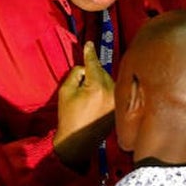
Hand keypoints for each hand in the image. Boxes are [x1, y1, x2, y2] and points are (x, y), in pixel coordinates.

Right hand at [53, 41, 115, 168]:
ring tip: (88, 99)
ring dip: (99, 83)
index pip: (93, 64)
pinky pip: (113, 91)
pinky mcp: (120, 107)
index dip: (89, 53)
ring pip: (108, 81)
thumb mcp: (65, 91)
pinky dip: (105, 92)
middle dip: (92, 74)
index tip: (89, 44)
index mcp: (98, 87)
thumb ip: (76, 74)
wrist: (78, 142)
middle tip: (81, 89)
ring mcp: (118, 100)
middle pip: (102, 72)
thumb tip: (85, 68)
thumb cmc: (68, 116)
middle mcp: (112, 92)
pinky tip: (96, 104)